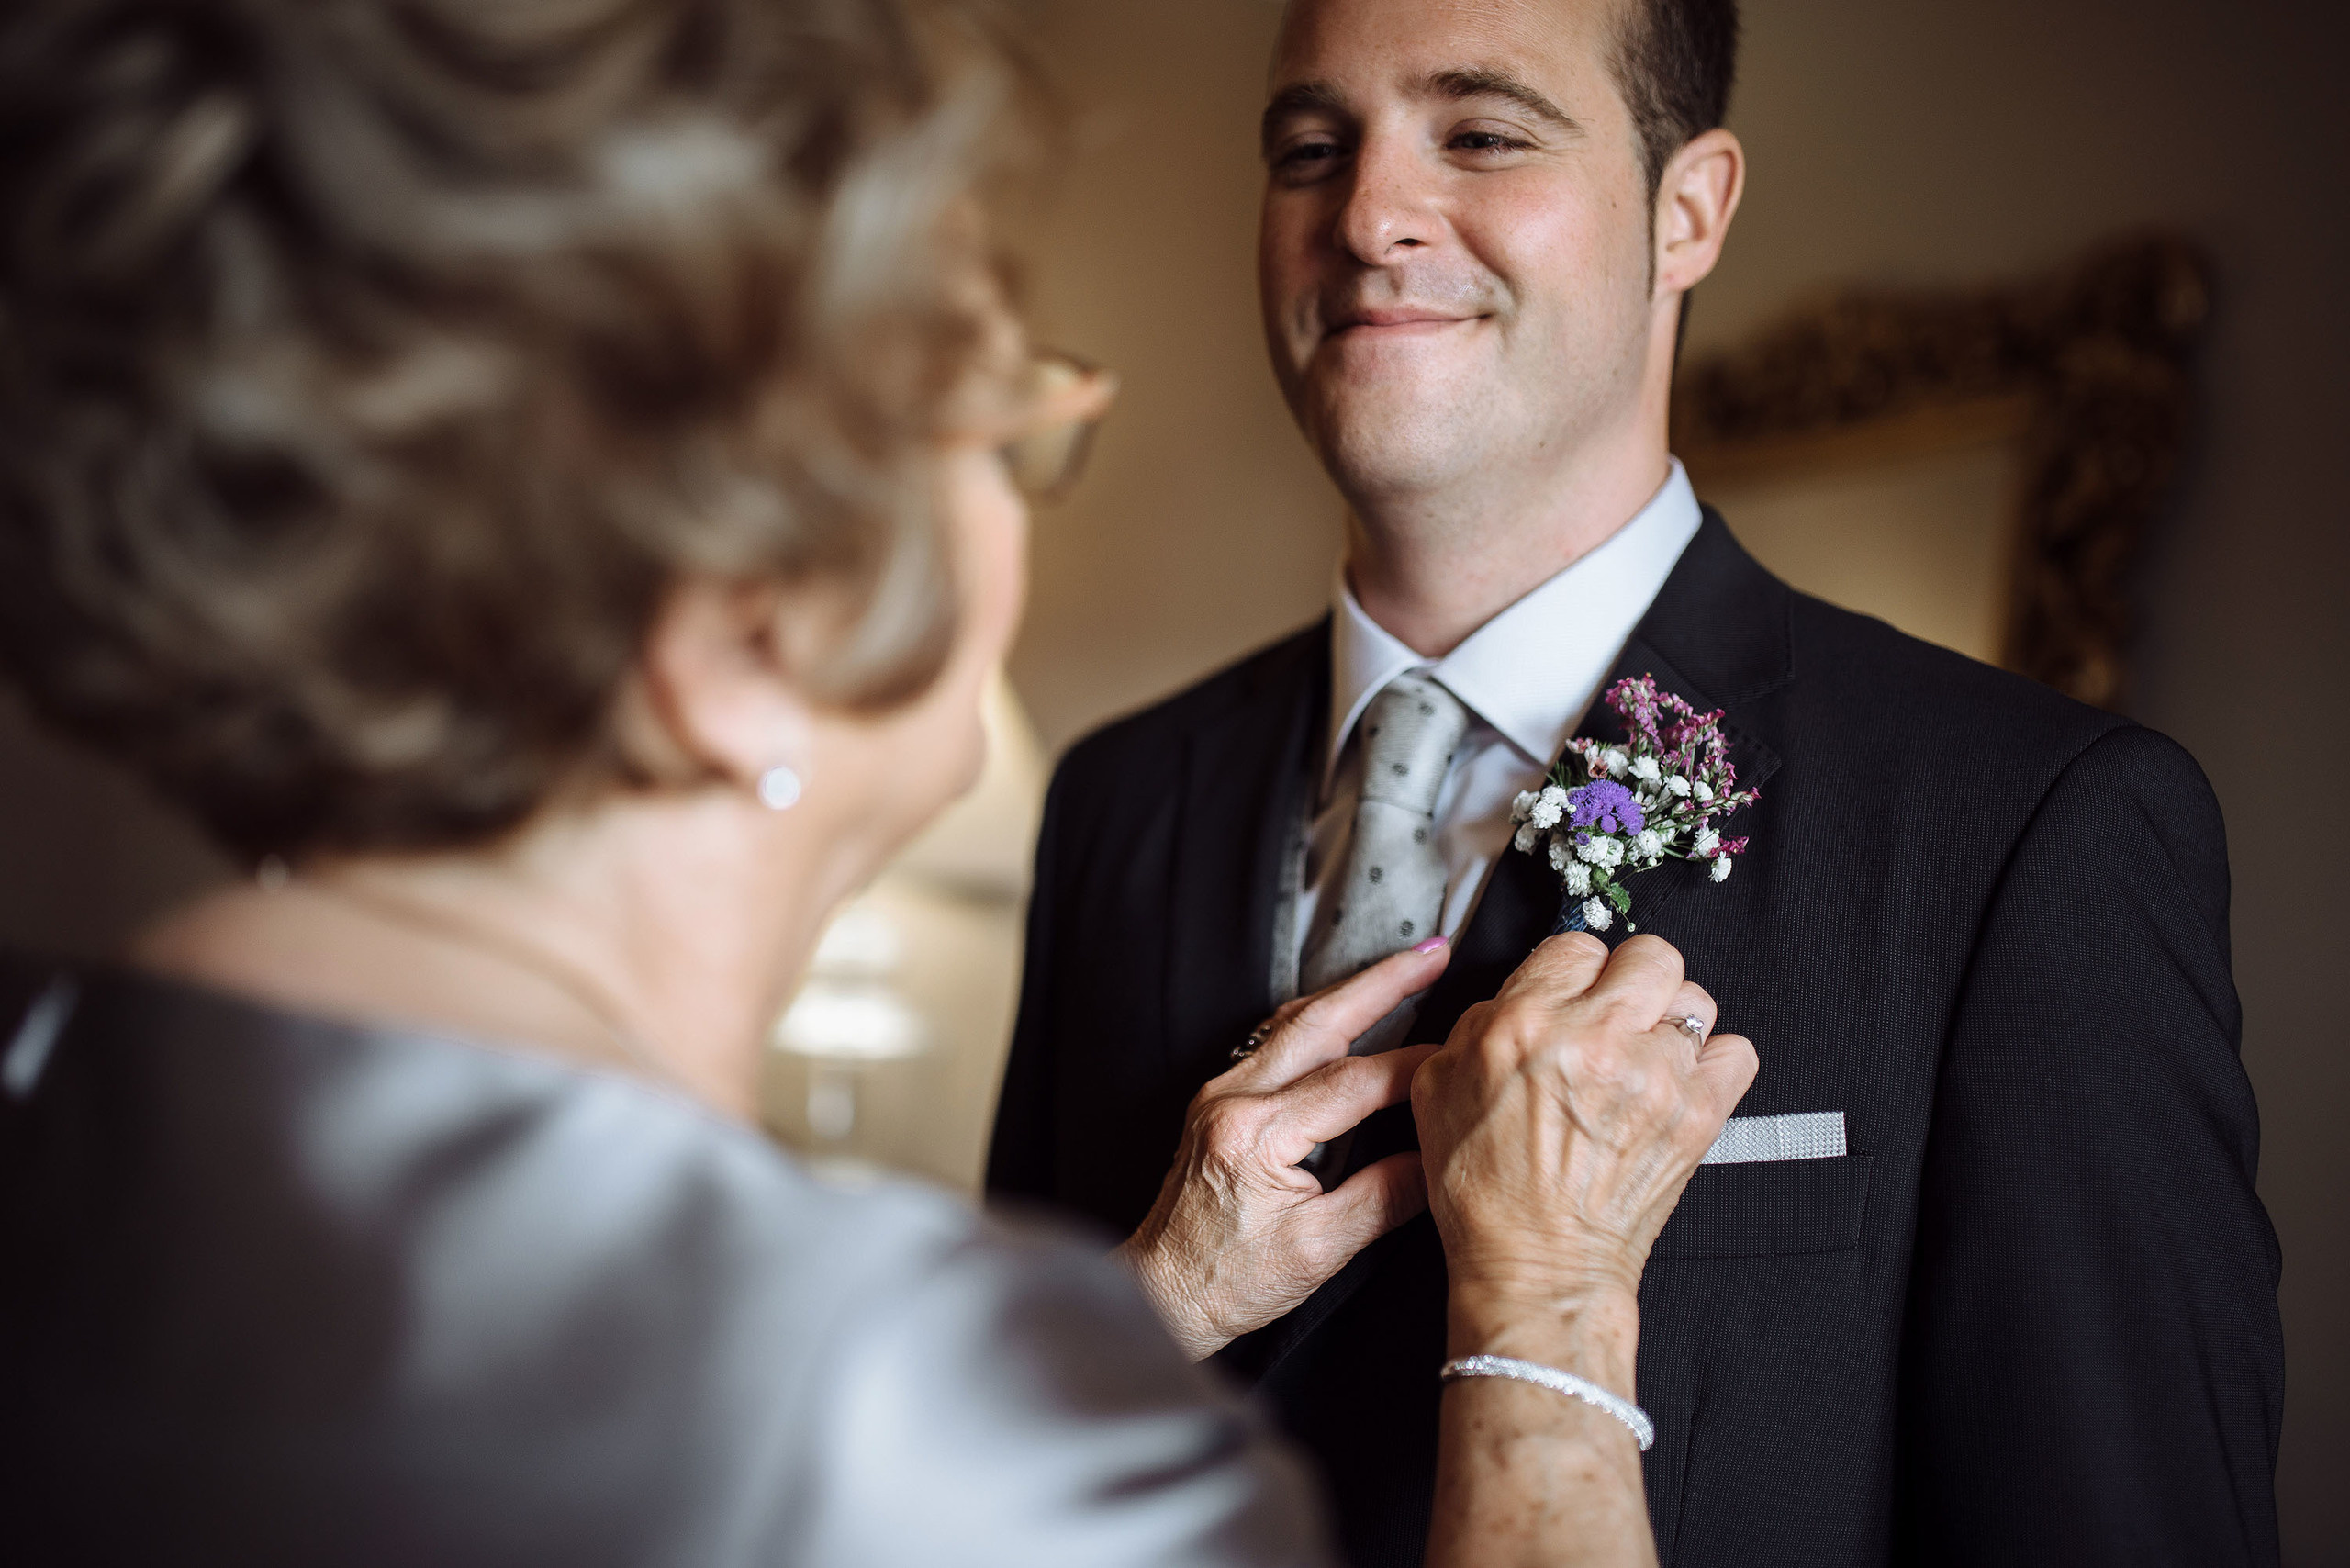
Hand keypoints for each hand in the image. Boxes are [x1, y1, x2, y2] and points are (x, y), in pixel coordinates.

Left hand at [1119, 940, 1454, 1359]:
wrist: (1162, 1293)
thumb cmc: (1229, 1282)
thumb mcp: (1320, 1251)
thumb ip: (1385, 1197)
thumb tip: (1441, 1155)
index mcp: (1255, 1135)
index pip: (1353, 1083)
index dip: (1413, 1067)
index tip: (1459, 1056)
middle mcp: (1230, 1099)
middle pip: (1318, 1022)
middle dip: (1381, 983)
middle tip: (1433, 955)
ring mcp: (1218, 1094)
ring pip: (1292, 1023)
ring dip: (1350, 993)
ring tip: (1402, 970)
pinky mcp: (1217, 1101)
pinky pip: (1274, 1043)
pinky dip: (1318, 1020)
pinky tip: (1346, 1011)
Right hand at [1412, 933, 1757, 1353]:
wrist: (1539, 1268)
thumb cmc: (1486, 1191)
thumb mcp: (1438, 1089)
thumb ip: (1478, 1024)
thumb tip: (1518, 997)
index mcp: (1527, 1024)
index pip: (1576, 945)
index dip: (1574, 974)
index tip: (1575, 1000)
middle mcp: (1596, 1039)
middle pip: (1650, 954)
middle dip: (1633, 981)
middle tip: (1619, 1016)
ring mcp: (1655, 1075)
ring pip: (1694, 999)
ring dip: (1671, 1023)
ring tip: (1648, 1057)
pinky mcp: (1699, 1114)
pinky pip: (1736, 1052)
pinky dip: (1713, 1064)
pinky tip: (1680, 1085)